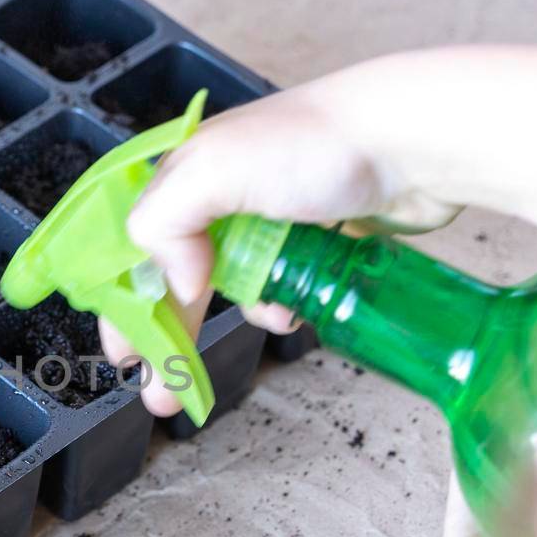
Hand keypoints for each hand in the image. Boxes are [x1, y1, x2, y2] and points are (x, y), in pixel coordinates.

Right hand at [100, 69, 462, 416]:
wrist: (412, 141)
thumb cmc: (314, 145)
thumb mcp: (214, 170)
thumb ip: (166, 223)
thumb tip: (179, 284)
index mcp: (186, 172)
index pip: (136, 246)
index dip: (126, 302)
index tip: (123, 354)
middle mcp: (222, 195)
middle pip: (179, 278)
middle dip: (169, 337)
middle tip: (161, 395)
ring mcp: (271, 218)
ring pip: (235, 289)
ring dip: (244, 316)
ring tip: (270, 325)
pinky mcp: (314, 238)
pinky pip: (283, 289)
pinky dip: (284, 308)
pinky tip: (296, 312)